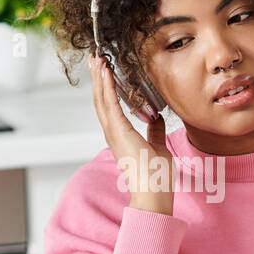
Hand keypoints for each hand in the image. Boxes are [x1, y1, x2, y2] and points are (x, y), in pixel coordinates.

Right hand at [89, 53, 174, 213]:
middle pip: (101, 100)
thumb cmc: (156, 177)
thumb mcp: (158, 146)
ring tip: (97, 60)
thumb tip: (157, 117)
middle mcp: (113, 133)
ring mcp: (114, 133)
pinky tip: (106, 73)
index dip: (106, 88)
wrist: (153, 193)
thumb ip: (155, 131)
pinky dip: (107, 88)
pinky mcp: (119, 133)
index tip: (104, 72)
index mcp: (121, 136)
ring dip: (99, 79)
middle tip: (95, 60)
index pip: (110, 107)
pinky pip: (111, 106)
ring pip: (102, 100)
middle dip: (98, 79)